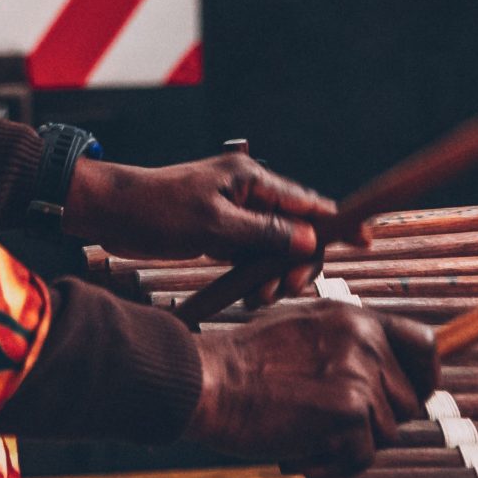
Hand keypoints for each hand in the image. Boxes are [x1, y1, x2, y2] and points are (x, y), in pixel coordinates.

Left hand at [64, 153, 340, 303]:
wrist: (111, 212)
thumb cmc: (158, 209)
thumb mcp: (213, 225)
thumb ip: (263, 233)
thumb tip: (309, 240)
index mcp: (251, 180)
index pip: (307, 202)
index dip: (337, 221)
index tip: (365, 238)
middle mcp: (249, 194)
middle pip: (296, 229)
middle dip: (298, 261)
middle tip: (285, 288)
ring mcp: (235, 214)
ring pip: (275, 247)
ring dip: (275, 274)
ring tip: (262, 297)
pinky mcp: (220, 234)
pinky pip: (252, 255)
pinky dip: (256, 275)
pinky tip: (252, 295)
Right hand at [185, 301, 438, 475]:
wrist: (211, 379)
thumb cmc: (246, 361)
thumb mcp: (305, 329)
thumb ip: (348, 345)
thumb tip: (385, 379)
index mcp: (357, 318)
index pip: (425, 344)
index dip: (426, 377)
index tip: (416, 397)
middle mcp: (365, 340)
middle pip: (409, 402)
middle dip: (378, 423)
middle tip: (335, 427)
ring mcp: (359, 374)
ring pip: (387, 433)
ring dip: (352, 446)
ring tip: (309, 435)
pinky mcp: (348, 411)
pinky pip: (363, 456)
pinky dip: (336, 465)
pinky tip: (304, 452)